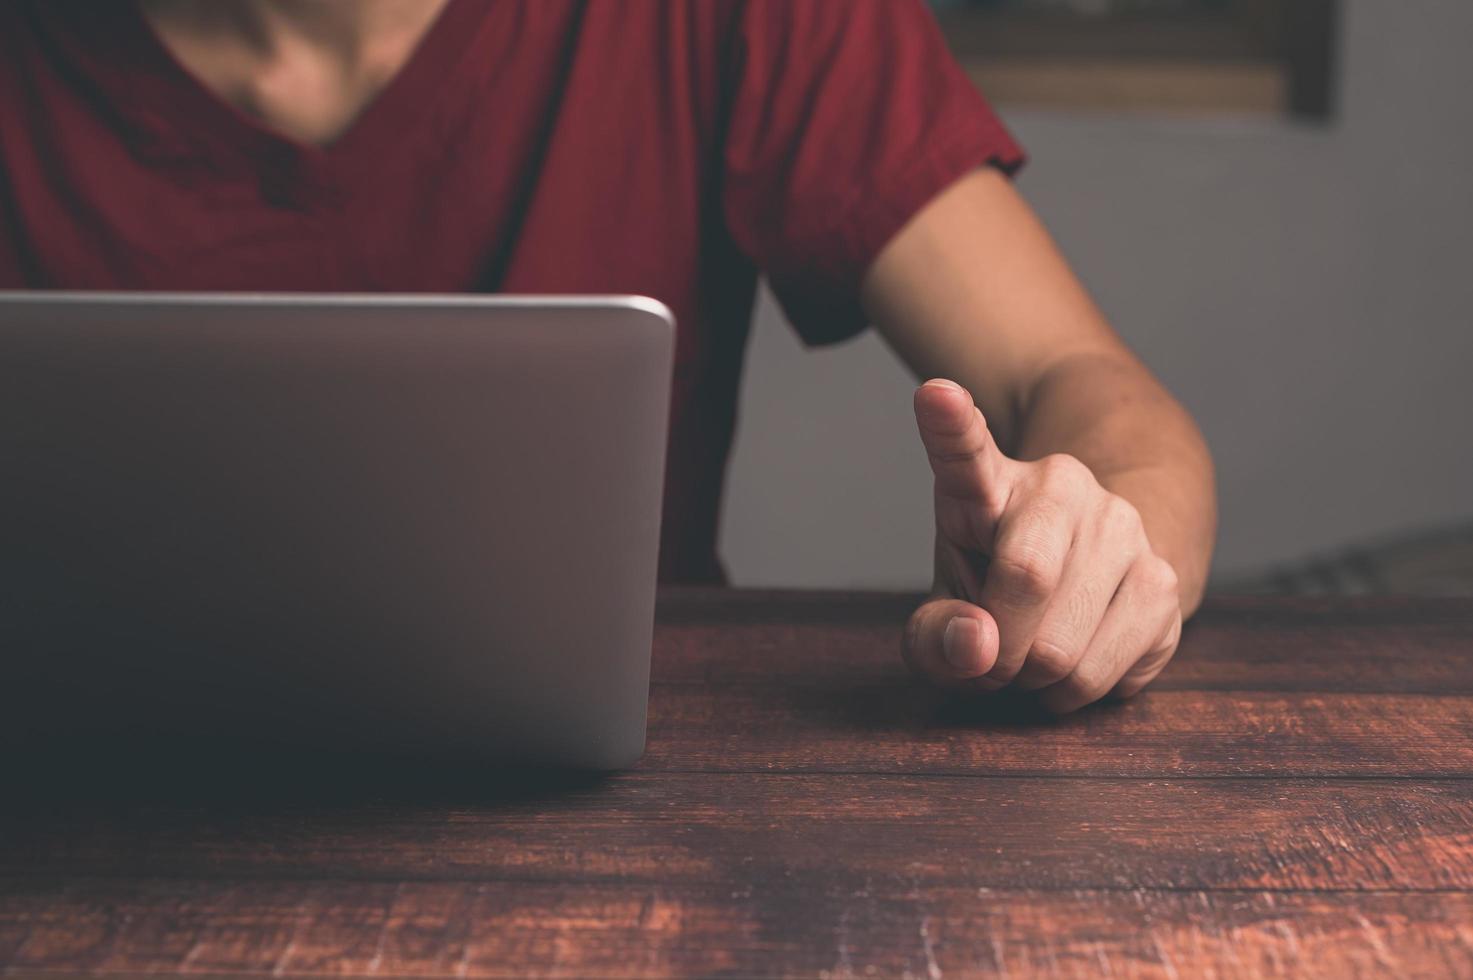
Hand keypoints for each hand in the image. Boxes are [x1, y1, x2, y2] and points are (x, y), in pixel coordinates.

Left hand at [903, 379, 1182, 712]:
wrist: (1083, 582)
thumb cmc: (992, 594)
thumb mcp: (944, 612)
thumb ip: (934, 637)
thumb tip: (980, 645)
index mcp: (986, 483)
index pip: (964, 449)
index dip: (950, 425)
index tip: (936, 395)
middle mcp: (1061, 487)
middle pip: (1026, 578)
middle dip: (998, 648)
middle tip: (991, 654)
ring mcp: (1123, 526)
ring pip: (1062, 647)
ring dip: (1032, 679)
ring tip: (1032, 652)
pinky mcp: (1166, 580)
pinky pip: (1101, 675)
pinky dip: (1070, 695)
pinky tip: (1071, 662)